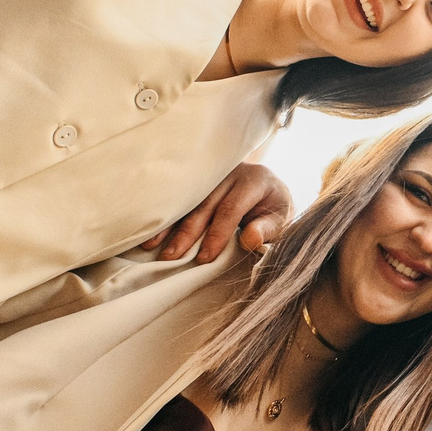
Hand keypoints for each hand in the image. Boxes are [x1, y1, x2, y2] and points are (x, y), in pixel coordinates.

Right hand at [146, 162, 293, 262]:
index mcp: (255, 181)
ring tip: (151, 245)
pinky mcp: (201, 180)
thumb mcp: (281, 220)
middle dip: (187, 232)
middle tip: (171, 256)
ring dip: (169, 224)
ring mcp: (214, 175)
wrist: (271, 189)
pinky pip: (182, 198)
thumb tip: (250, 240)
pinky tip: (150, 232)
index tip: (204, 257)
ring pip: (189, 199)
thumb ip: (267, 230)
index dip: (217, 233)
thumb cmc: (275, 209)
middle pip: (205, 203)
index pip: (231, 208)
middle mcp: (233, 173)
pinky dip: (166, 216)